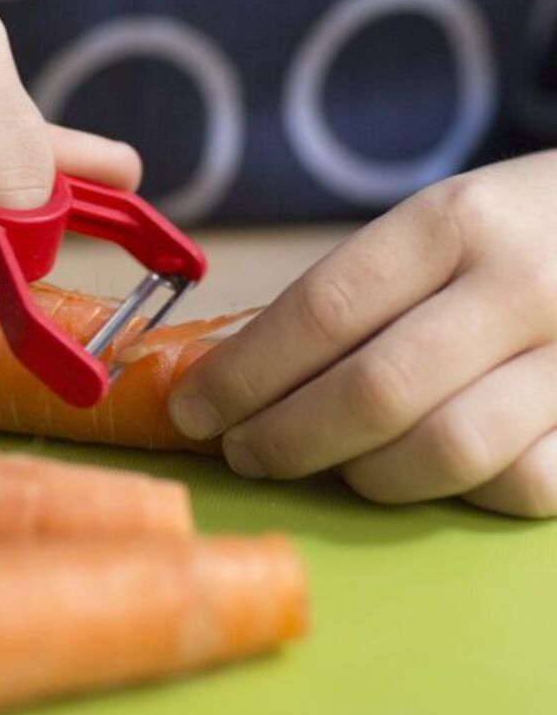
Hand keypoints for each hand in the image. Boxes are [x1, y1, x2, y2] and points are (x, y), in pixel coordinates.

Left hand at [168, 152, 556, 517]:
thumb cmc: (515, 233)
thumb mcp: (437, 226)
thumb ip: (355, 293)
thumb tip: (235, 369)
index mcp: (452, 223)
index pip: (322, 310)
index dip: (244, 373)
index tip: (193, 408)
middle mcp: (519, 285)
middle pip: (373, 391)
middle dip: (284, 437)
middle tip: (242, 453)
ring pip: (445, 450)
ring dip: (363, 474)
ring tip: (328, 465)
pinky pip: (521, 485)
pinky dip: (461, 491)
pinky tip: (426, 470)